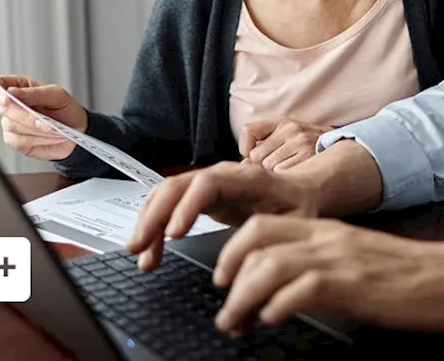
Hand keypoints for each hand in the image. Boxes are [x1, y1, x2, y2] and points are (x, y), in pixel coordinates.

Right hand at [0, 75, 86, 160]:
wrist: (76, 131)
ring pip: (13, 126)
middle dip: (27, 115)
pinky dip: (38, 139)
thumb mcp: (57, 95)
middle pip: (4, 108)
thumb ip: (35, 92)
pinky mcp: (15, 141)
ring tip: (55, 128)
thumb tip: (12, 92)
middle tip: (45, 120)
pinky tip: (50, 136)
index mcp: (19, 88)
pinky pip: (19, 141)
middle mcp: (12, 105)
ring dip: (37, 128)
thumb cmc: (66, 109)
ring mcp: (11, 123)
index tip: (6, 96)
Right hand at [126, 162, 320, 270]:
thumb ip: (275, 238)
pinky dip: (154, 224)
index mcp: (247, 178)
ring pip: (167, 194)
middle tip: (140, 248)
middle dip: (154, 216)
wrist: (303, 191)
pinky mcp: (201, 196)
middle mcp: (222, 176)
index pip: (207, 183)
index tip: (173, 235)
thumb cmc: (301, 206)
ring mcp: (208, 184)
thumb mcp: (296, 222)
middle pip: (177, 186)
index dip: (187, 206)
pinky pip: (169, 204)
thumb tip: (246, 268)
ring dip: (148, 222)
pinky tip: (150, 248)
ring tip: (140, 255)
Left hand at [211, 215, 443, 333]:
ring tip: (236, 322)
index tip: (225, 277)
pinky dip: (275, 306)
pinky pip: (298, 289)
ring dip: (241, 296)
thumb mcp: (358, 260)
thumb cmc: (411, 276)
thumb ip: (323, 264)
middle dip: (228, 268)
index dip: (233, 250)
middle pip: (256, 236)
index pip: (263, 224)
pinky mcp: (351, 284)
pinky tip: (273, 319)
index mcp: (327, 230)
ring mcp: (338, 259)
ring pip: (268, 263)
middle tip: (223, 300)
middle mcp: (327, 238)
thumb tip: (286, 289)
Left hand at [238, 117, 334, 170]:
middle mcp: (290, 128)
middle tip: (279, 166)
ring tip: (291, 169)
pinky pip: (283, 173)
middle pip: (256, 156)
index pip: (248, 131)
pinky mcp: (309, 156)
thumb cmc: (309, 148)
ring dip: (276, 173)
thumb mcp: (286, 138)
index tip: (252, 155)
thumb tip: (244, 165)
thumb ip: (263, 147)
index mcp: (281, 121)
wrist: (345, 149)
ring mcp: (301, 141)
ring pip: (269, 167)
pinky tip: (297, 175)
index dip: (246, 148)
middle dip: (263, 166)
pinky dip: (287, 177)